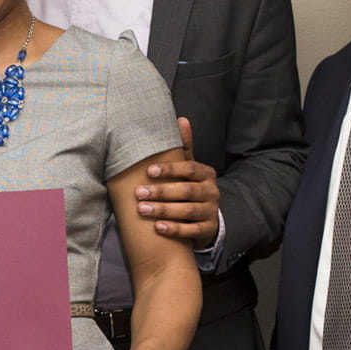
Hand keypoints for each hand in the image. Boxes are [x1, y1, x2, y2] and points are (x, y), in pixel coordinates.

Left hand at [135, 117, 219, 247]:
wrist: (204, 219)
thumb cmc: (189, 189)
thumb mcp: (188, 169)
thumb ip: (183, 148)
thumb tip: (181, 119)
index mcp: (206, 174)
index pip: (189, 168)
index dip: (169, 169)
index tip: (148, 171)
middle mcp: (212, 191)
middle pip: (186, 191)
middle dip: (161, 192)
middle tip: (138, 193)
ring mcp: (211, 211)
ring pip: (188, 211)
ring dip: (164, 210)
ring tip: (142, 209)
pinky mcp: (208, 229)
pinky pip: (192, 231)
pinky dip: (174, 229)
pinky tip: (157, 227)